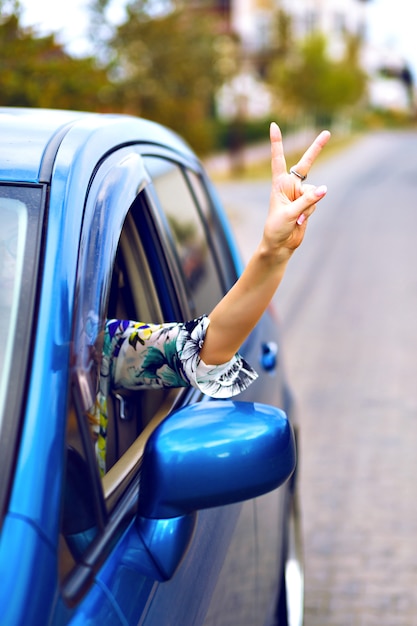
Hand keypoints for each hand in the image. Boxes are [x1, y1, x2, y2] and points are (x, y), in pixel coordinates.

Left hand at [262, 122, 330, 260]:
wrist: (280, 245)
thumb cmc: (276, 228)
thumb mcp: (289, 213)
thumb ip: (307, 201)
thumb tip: (325, 189)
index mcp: (279, 183)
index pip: (278, 159)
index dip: (276, 143)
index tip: (273, 126)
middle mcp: (290, 185)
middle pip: (306, 164)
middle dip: (317, 148)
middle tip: (327, 132)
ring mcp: (301, 194)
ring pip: (314, 192)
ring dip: (307, 207)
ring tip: (296, 218)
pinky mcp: (309, 204)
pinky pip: (316, 203)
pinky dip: (309, 213)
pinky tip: (300, 221)